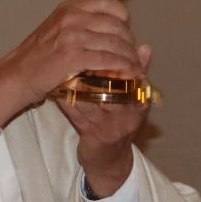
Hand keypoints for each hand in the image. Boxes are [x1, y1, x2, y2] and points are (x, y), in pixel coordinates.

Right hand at [0, 0, 146, 131]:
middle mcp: (72, 18)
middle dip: (130, 42)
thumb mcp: (57, 30)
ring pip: (115, 44)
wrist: (16, 76)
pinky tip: (129, 73)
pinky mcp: (74, 57)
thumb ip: (80, 25)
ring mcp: (73, 36)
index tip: (126, 32)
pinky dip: (122, 67)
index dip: (124, 19)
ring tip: (136, 67)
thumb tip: (110, 29)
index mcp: (69, 8)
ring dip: (130, 57)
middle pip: (117, 25)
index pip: (109, 4)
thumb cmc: (35, 57)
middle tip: (133, 55)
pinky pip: (108, 60)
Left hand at [56, 43, 151, 196]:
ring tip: (64, 65)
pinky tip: (55, 87)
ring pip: (93, 97)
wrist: (109, 159)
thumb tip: (145, 47)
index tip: (102, 42)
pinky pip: (77, 113)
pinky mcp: (93, 135)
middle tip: (80, 52)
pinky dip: (66, 98)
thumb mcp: (135, 100)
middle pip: (113, 85)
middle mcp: (129, 113)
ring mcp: (111, 126)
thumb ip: (139, 74)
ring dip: (77, 81)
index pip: (133, 75)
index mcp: (141, 101)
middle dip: (96, 67)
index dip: (118, 58)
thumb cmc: (120, 122)